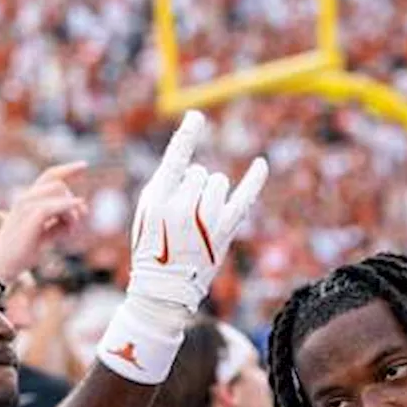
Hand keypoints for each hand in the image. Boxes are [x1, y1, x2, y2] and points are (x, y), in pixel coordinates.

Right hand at [0, 162, 88, 282]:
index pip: (49, 176)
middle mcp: (25, 199)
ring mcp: (26, 205)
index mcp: (27, 201)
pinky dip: (68, 210)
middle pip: (59, 184)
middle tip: (76, 225)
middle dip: (72, 202)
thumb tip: (81, 210)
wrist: (1, 266)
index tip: (84, 165)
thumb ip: (60, 223)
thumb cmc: (21, 253)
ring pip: (59, 191)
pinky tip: (73, 224)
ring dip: (71, 211)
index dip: (67, 169)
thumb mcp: (45, 235)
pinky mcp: (30, 216)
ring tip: (69, 233)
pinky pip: (56, 206)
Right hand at [126, 111, 267, 312]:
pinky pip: (244, 196)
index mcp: (157, 200)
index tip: (197, 116)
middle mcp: (182, 207)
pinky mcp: (225, 230)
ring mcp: (206, 219)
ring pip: (217, 181)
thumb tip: (192, 163)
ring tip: (198, 216)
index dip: (187, 134)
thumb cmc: (151, 247)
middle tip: (182, 211)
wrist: (162, 289)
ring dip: (210, 192)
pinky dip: (254, 179)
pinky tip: (261, 163)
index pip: (175, 158)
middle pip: (199, 172)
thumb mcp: (145, 214)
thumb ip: (163, 185)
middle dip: (193, 185)